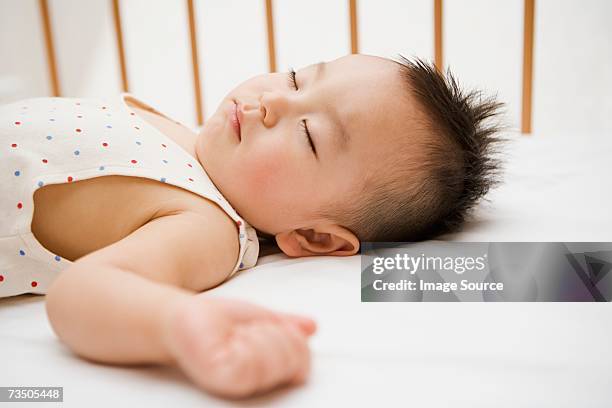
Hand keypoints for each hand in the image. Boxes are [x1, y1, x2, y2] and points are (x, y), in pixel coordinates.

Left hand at [161, 294, 316, 398]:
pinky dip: (245, 338)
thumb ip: (287, 325)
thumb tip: (312, 327)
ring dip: (259, 332)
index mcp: (268, 373)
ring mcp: (240, 385)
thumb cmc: (217, 321)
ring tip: (238, 335)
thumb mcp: (261, 317)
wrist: (182, 316)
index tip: (268, 328)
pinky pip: (253, 358)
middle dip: (275, 332)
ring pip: (276, 356)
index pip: (303, 362)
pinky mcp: (222, 379)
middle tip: (250, 330)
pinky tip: (230, 339)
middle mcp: (256, 385)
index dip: (291, 337)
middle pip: (294, 358)